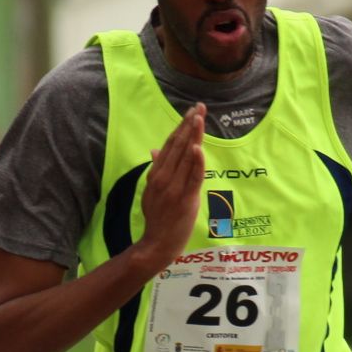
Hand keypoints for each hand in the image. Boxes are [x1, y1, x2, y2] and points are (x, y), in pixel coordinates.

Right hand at [134, 103, 204, 269]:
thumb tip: (155, 150)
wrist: (157, 243)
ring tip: (200, 118)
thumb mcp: (151, 191)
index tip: (191, 112)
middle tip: (199, 108)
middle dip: (190, 125)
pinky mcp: (185, 199)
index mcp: (156, 174)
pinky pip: (193, 177)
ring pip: (186, 157)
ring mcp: (174, 188)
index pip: (170, 144)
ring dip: (194, 136)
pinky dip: (196, 162)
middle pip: (179, 146)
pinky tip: (199, 147)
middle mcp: (164, 178)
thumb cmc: (157, 218)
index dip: (181, 127)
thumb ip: (156, 169)